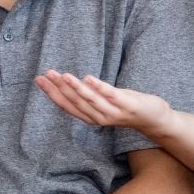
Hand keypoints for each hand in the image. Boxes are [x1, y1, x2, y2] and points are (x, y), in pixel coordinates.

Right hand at [35, 71, 173, 137]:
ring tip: (63, 75)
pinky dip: (98, 87)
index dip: (52, 93)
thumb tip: (67, 83)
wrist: (154, 119)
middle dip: (59, 88)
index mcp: (90, 117)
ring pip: (89, 100)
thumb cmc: (126, 107)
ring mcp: (113, 113)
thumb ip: (87, 97)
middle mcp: (98, 117)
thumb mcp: (103, 103)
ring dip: (75, 87)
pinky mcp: (127, 106)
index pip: (66, 105)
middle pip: (75, 102)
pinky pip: (110, 96)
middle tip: (47, 74)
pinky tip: (88, 78)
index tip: (39, 79)